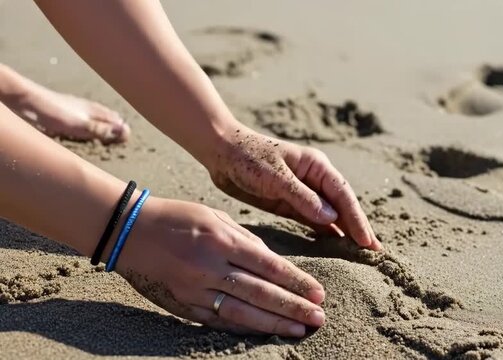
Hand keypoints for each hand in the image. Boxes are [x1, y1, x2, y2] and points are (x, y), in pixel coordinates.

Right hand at [115, 197, 325, 336]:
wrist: (130, 230)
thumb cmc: (177, 217)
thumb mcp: (215, 216)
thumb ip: (246, 240)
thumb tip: (274, 263)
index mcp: (221, 239)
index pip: (269, 266)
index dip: (296, 282)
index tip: (318, 293)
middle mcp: (210, 266)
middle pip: (261, 292)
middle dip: (293, 307)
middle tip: (319, 317)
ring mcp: (195, 289)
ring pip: (242, 312)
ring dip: (274, 323)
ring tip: (299, 329)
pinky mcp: (183, 304)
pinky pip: (219, 319)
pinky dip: (244, 327)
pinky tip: (264, 331)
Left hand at [207, 125, 380, 249]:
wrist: (220, 152)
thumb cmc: (248, 157)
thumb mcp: (275, 177)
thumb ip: (302, 197)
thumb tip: (331, 216)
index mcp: (316, 166)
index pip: (343, 194)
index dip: (356, 219)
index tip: (366, 242)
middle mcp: (314, 179)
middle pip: (342, 206)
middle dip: (357, 227)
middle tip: (374, 252)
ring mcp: (302, 192)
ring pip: (329, 215)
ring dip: (344, 232)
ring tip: (359, 254)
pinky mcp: (288, 203)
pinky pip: (312, 221)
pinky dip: (324, 233)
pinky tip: (333, 247)